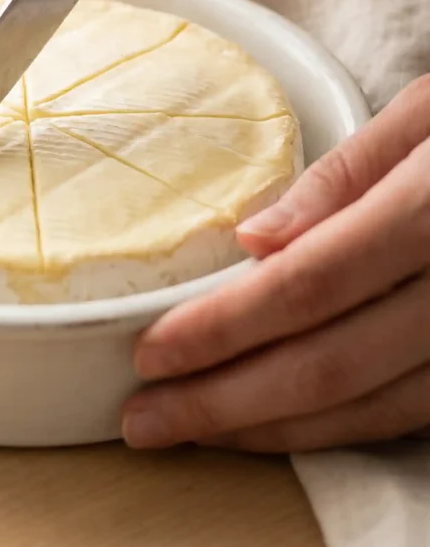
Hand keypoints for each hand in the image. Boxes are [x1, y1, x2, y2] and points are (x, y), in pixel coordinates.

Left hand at [122, 75, 429, 452]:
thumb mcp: (427, 114)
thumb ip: (341, 178)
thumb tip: (253, 240)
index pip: (307, 285)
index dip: (223, 328)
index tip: (151, 353)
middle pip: (328, 363)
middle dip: (226, 402)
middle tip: (146, 420)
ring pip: (369, 406)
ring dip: (271, 429)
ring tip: (193, 432)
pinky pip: (410, 413)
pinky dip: (336, 429)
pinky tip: (276, 427)